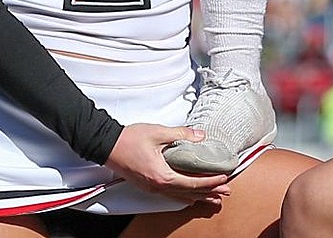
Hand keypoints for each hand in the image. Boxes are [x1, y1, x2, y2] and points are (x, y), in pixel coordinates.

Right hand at [105, 123, 230, 203]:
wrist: (106, 145)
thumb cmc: (130, 139)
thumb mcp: (158, 133)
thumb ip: (181, 134)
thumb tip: (201, 136)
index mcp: (162, 176)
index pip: (192, 183)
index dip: (210, 182)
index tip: (224, 178)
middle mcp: (158, 187)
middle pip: (189, 194)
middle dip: (209, 193)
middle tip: (226, 193)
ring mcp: (152, 188)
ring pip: (180, 197)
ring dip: (199, 197)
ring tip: (213, 199)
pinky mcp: (147, 186)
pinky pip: (170, 195)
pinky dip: (184, 196)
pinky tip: (189, 197)